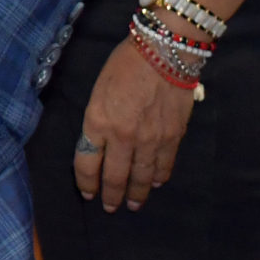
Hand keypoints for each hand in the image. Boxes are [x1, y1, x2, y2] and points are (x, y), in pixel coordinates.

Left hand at [73, 38, 194, 210]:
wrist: (163, 51)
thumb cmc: (124, 64)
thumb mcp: (98, 91)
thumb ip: (98, 121)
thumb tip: (100, 144)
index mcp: (98, 121)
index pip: (87, 163)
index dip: (86, 182)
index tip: (87, 193)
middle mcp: (123, 137)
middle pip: (115, 177)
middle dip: (111, 196)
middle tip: (110, 207)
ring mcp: (150, 140)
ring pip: (141, 177)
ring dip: (136, 194)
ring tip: (133, 205)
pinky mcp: (173, 138)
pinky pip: (164, 166)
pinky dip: (158, 178)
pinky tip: (153, 183)